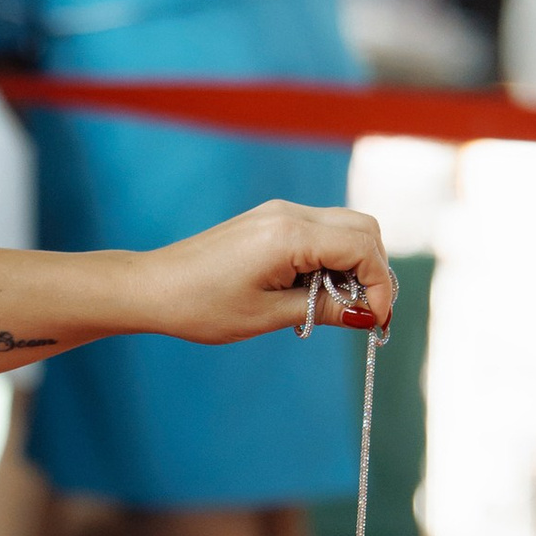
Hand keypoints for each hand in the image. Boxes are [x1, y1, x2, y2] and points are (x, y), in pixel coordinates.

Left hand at [144, 202, 397, 343]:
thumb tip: (368, 316)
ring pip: (345, 228)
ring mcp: (280, 213)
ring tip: (342, 307)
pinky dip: (333, 259)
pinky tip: (318, 291)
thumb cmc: (203, 304)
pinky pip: (321, 232)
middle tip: (367, 314)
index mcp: (290, 234)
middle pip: (363, 229)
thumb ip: (326, 309)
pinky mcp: (271, 221)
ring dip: (356, 265)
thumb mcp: (269, 315)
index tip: (376, 322)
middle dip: (376, 271)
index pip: (362, 247)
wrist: (154, 286)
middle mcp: (290, 214)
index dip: (380, 285)